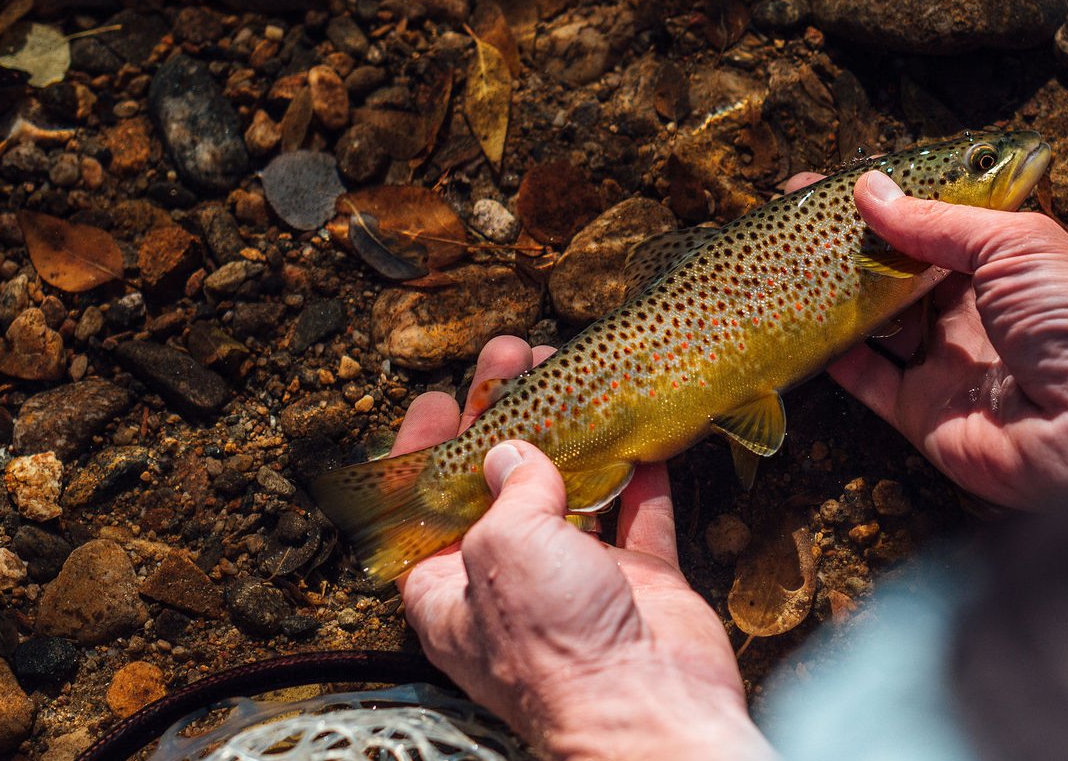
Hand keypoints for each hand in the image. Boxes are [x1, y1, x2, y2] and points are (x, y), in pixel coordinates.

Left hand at [394, 336, 772, 760]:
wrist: (647, 706)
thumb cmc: (556, 645)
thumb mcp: (503, 546)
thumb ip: (508, 490)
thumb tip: (513, 453)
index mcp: (449, 588)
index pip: (420, 509)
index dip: (422, 451)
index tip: (440, 400)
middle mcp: (510, 583)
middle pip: (497, 487)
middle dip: (505, 420)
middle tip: (515, 361)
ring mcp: (577, 582)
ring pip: (569, 493)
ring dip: (572, 435)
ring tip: (573, 375)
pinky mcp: (639, 584)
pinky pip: (639, 518)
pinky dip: (641, 477)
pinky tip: (640, 435)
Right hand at [799, 170, 1067, 507]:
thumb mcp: (1012, 245)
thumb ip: (936, 221)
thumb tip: (870, 190)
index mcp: (1002, 264)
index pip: (930, 225)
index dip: (883, 206)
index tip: (827, 185)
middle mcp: (971, 312)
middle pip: (897, 275)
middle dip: (848, 249)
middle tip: (792, 224)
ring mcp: (945, 365)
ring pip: (876, 325)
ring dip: (835, 298)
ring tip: (783, 267)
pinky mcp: (924, 414)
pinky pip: (869, 383)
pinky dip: (835, 358)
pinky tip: (800, 327)